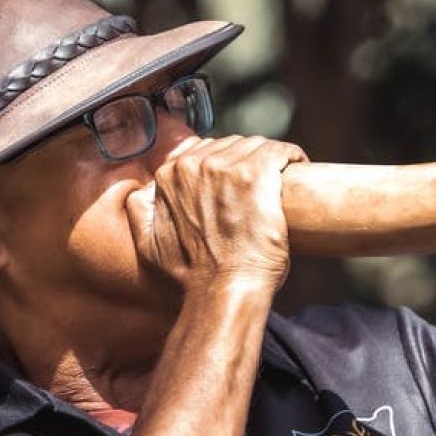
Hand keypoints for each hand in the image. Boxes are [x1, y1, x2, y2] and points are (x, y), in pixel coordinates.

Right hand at [126, 135, 307, 293]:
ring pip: (256, 146)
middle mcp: (196, 165)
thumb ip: (139, 211)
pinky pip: (279, 151)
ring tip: (282, 177)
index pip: (205, 150)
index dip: (225, 163)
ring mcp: (227, 168)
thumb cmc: (193, 274)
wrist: (223, 290)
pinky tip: (297, 166)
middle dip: (247, 160)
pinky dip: (290, 156)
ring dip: (270, 159)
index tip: (238, 180)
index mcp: (171, 175)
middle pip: (232, 145)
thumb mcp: (149, 243)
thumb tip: (142, 192)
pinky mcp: (258, 175)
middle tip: (263, 182)